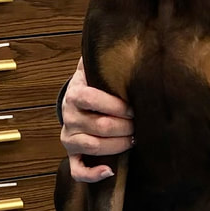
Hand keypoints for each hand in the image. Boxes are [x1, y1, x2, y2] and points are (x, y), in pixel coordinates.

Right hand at [61, 57, 134, 182]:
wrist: (75, 103)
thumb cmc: (93, 85)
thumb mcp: (93, 69)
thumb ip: (102, 57)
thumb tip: (117, 36)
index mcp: (75, 94)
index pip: (92, 99)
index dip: (116, 105)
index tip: (134, 107)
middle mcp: (69, 117)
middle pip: (100, 126)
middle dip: (125, 127)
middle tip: (140, 124)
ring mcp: (69, 138)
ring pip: (93, 146)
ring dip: (118, 145)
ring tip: (134, 139)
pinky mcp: (72, 155)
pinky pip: (78, 170)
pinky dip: (93, 174)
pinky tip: (110, 170)